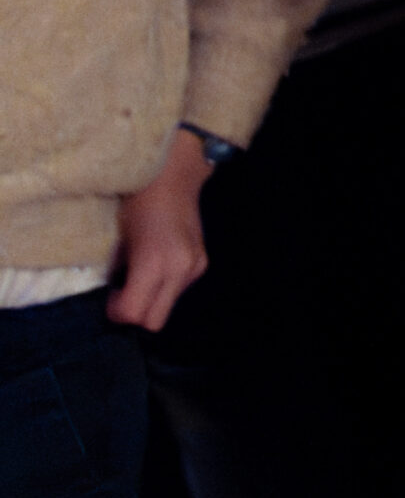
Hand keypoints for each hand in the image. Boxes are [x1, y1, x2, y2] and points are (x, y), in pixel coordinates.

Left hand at [107, 130, 214, 331]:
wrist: (173, 177)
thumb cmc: (135, 202)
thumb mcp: (118, 239)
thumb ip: (119, 271)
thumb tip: (115, 295)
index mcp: (154, 263)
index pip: (134, 313)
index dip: (117, 312)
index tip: (109, 298)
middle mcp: (180, 271)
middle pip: (154, 321)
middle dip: (134, 314)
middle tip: (120, 295)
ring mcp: (195, 268)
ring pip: (167, 308)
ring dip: (150, 300)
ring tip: (138, 276)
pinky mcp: (202, 264)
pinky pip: (177, 291)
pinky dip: (163, 287)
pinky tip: (157, 266)